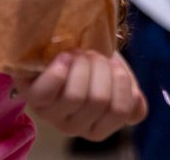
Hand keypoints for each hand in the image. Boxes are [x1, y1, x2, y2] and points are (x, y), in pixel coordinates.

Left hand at [15, 51, 146, 141]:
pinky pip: (46, 92)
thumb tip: (137, 101)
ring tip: (78, 53)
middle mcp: (75, 127)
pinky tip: (63, 57)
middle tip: (93, 54)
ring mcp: (52, 114)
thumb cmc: (89, 63)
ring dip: (81, 65)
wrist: (58, 44)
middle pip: (99, 99)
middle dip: (101, 66)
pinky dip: (58, 71)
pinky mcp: (32, 99)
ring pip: (76, 95)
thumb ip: (129, 91)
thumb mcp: (115, 75)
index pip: (121, 110)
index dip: (121, 81)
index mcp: (100, 126)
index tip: (113, 65)